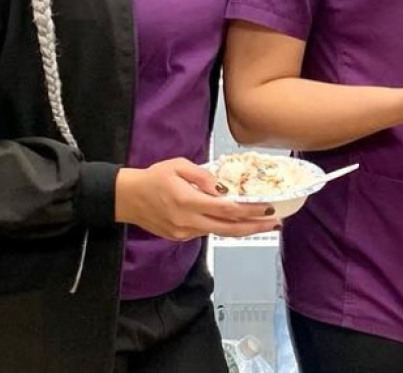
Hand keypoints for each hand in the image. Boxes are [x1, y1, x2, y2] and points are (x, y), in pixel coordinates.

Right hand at [114, 159, 282, 240]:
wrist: (127, 198)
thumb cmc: (152, 178)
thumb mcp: (178, 165)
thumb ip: (203, 176)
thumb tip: (223, 188)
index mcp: (188, 201)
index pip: (227, 209)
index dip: (250, 210)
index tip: (268, 208)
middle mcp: (188, 221)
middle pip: (229, 229)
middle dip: (255, 227)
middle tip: (275, 223)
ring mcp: (184, 232)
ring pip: (220, 232)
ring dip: (242, 229)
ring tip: (262, 224)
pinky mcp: (181, 237)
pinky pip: (207, 232)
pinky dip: (223, 227)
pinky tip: (235, 221)